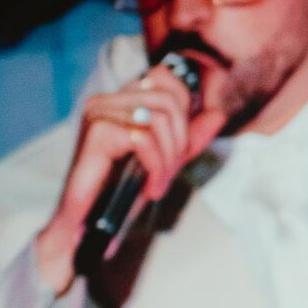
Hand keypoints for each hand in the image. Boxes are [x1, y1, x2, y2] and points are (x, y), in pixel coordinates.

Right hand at [33, 64, 224, 293]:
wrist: (89, 221)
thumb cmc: (122, 189)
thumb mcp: (166, 160)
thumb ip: (191, 138)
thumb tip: (218, 114)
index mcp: (121, 99)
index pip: (171, 85)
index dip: (186, 120)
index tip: (176, 155)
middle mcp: (106, 99)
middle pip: (169, 100)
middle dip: (179, 142)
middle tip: (168, 173)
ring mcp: (98, 112)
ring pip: (159, 119)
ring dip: (168, 159)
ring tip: (158, 183)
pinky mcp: (96, 130)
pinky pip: (144, 139)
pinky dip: (155, 168)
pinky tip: (149, 188)